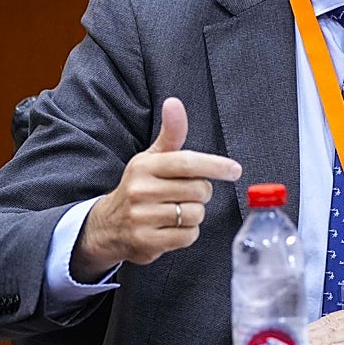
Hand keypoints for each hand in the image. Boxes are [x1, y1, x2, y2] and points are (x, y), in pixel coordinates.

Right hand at [71, 97, 241, 281]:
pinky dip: (187, 233)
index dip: (215, 166)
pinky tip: (172, 228)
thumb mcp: (152, 158)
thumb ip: (171, 133)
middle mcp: (141, 190)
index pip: (187, 162)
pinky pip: (188, 236)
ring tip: (176, 211)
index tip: (235, 170)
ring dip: (195, 214)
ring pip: (196, 214)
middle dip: (202, 193)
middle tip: (187, 194)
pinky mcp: (146, 242)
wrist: (108, 225)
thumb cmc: (140, 187)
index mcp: (145, 166)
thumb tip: (174, 102)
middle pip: (198, 191)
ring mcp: (142, 217)